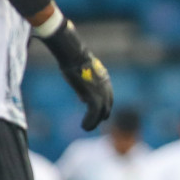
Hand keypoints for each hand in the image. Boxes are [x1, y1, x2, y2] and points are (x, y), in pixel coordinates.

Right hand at [37, 10, 112, 129]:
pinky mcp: (94, 97)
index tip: (95, 109)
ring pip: (102, 112)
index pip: (108, 94)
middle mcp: (105, 85)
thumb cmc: (70, 54)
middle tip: (93, 122)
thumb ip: (81, 77)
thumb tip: (79, 92)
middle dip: (102, 114)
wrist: (72, 53)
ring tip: (87, 127)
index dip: (104, 103)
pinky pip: (94, 114)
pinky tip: (84, 127)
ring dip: (94, 122)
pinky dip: (90, 122)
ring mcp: (101, 92)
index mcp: (102, 77)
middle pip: (108, 104)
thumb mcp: (78, 67)